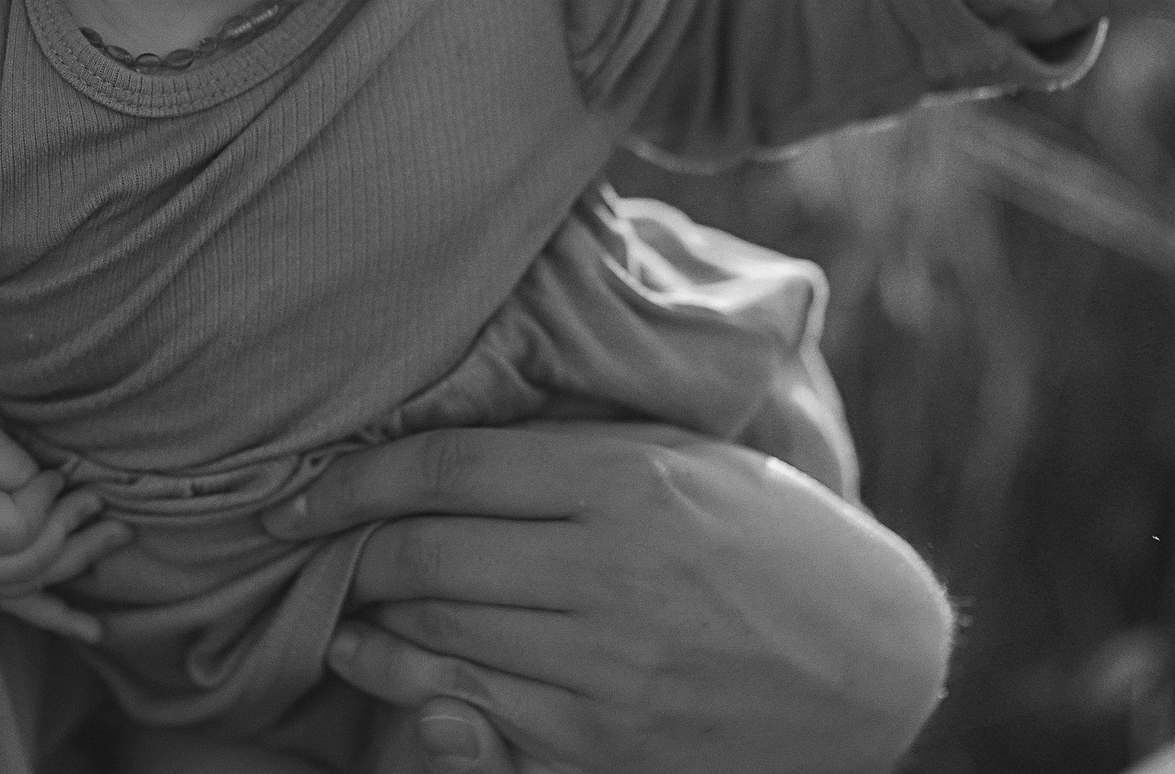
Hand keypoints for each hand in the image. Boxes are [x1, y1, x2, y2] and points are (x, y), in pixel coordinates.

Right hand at [0, 414, 127, 642]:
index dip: (48, 501)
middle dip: (77, 534)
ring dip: (78, 564)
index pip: (20, 530)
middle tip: (110, 508)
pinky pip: (17, 605)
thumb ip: (16, 468)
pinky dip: (54, 615)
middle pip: (31, 564)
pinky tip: (89, 628)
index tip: (59, 474)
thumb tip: (58, 490)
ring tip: (118, 540)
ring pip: (31, 587)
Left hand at [266, 424, 954, 773]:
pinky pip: (479, 714)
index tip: (301, 491)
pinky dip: (414, 692)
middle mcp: (610, 571)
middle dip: (352, 552)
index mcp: (624, 481)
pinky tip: (389, 672)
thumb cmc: (765, 536)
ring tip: (339, 610)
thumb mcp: (681, 456)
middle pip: (425, 555)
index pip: (445, 470)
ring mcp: (607, 666)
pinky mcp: (609, 742)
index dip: (352, 480)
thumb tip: (443, 432)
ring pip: (439, 637)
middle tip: (316, 545)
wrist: (873, 660)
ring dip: (368, 625)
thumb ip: (569, 443)